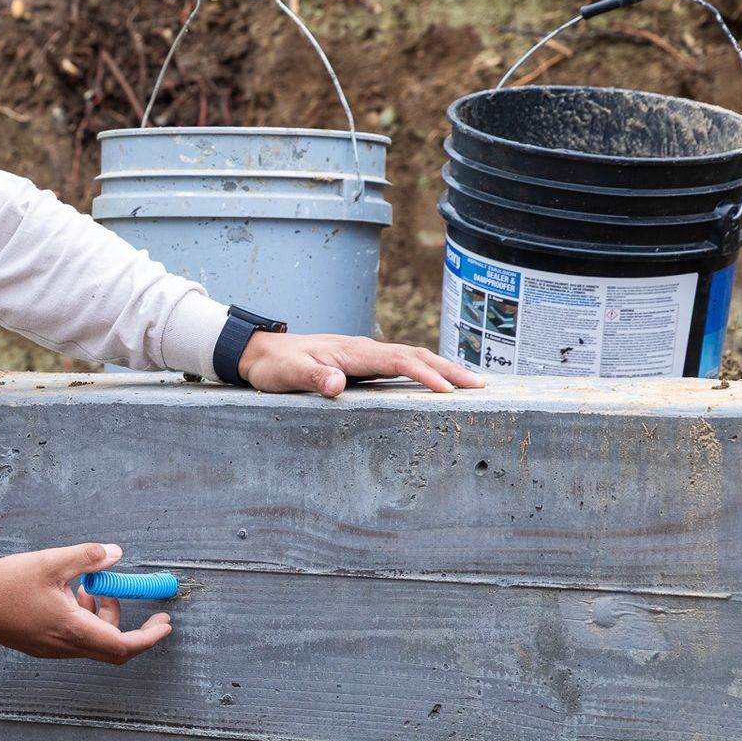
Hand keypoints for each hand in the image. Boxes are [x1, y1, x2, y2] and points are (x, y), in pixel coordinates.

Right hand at [0, 542, 171, 665]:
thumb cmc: (5, 585)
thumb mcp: (51, 562)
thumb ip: (87, 557)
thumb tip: (115, 554)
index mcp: (72, 629)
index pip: (124, 645)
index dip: (149, 637)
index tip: (164, 623)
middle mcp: (65, 646)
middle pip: (111, 647)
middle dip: (126, 622)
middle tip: (122, 594)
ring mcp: (52, 649)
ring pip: (92, 641)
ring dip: (100, 617)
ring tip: (86, 586)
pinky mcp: (40, 646)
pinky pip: (74, 639)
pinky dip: (82, 620)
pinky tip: (68, 595)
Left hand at [240, 331, 485, 397]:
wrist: (260, 352)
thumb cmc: (274, 365)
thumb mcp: (288, 374)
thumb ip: (313, 379)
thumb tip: (338, 385)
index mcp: (353, 351)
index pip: (399, 360)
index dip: (426, 375)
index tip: (450, 391)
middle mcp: (365, 349)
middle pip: (416, 355)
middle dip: (449, 369)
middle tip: (481, 386)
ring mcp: (365, 355)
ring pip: (412, 358)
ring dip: (442, 369)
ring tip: (472, 384)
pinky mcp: (362, 363)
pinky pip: (401, 366)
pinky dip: (425, 372)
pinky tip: (437, 383)